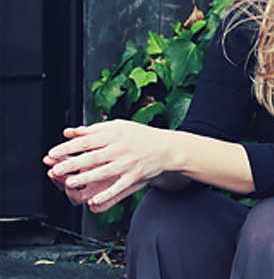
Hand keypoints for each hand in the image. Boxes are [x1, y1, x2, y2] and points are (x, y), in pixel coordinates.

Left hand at [43, 120, 171, 211]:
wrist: (167, 148)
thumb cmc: (141, 136)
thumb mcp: (119, 126)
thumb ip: (94, 129)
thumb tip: (70, 132)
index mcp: (115, 134)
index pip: (87, 141)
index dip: (68, 147)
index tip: (53, 153)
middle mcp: (121, 148)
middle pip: (93, 157)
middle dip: (73, 164)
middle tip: (56, 169)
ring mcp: (128, 163)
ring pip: (103, 172)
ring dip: (86, 178)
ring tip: (70, 182)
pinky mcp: (135, 176)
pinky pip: (118, 187)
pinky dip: (106, 195)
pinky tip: (94, 201)